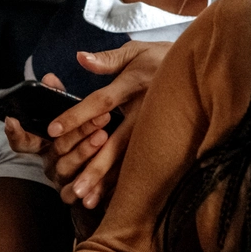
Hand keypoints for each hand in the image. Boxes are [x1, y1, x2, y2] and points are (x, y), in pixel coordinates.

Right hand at [1, 70, 115, 200]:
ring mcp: (60, 180)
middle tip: (99, 117)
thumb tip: (49, 78)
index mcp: (44, 142)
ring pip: (67, 167)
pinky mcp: (73, 197)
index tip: (12, 119)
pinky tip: (105, 170)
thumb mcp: (75, 114)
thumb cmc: (88, 134)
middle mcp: (49, 161)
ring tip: (102, 135)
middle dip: (77, 131)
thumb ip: (60, 97)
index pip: (21, 139)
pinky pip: (76, 192)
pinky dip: (89, 183)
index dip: (14, 131)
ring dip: (84, 151)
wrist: (110, 173)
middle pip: (55, 147)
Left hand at [9, 41, 171, 209]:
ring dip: (109, 182)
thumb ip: (108, 58)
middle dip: (96, 166)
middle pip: (118, 142)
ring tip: (88, 200)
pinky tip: (109, 200)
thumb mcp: (135, 51)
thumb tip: (80, 58)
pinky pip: (141, 164)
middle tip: (75, 187)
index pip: (102, 102)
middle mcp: (145, 111)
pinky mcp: (161, 140)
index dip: (77, 116)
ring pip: (130, 160)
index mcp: (135, 85)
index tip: (53, 131)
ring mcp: (155, 129)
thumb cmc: (157, 59)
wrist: (196, 70)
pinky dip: (124, 182)